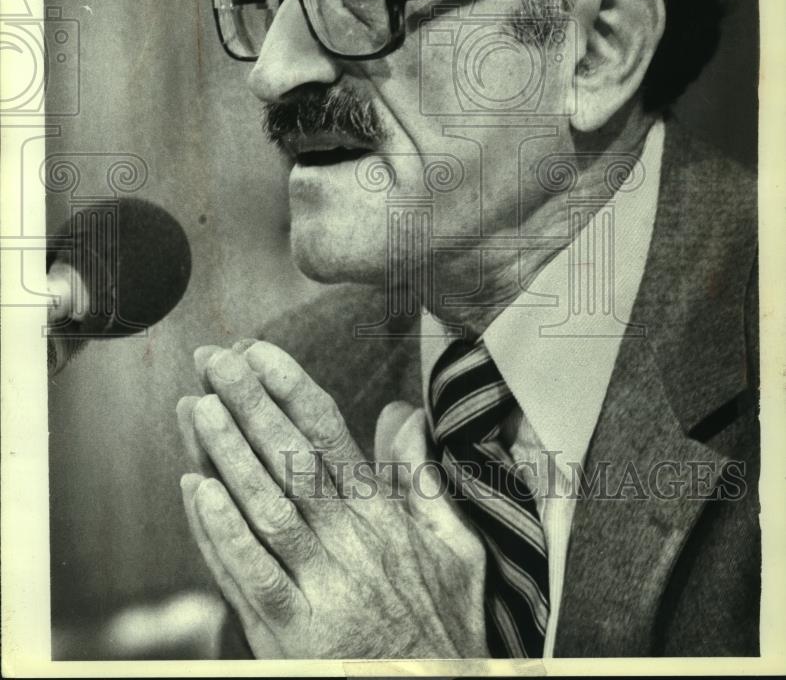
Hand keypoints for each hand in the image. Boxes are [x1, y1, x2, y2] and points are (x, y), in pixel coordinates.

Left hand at [176, 340, 487, 658]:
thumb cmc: (444, 624)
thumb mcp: (456, 546)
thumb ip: (424, 477)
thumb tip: (405, 413)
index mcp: (385, 516)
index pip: (331, 434)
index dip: (290, 387)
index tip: (258, 350)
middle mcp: (352, 544)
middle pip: (292, 458)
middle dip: (249, 402)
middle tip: (213, 359)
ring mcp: (321, 590)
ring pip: (266, 508)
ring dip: (226, 453)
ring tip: (196, 406)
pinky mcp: (294, 638)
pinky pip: (252, 577)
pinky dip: (220, 533)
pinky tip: (194, 490)